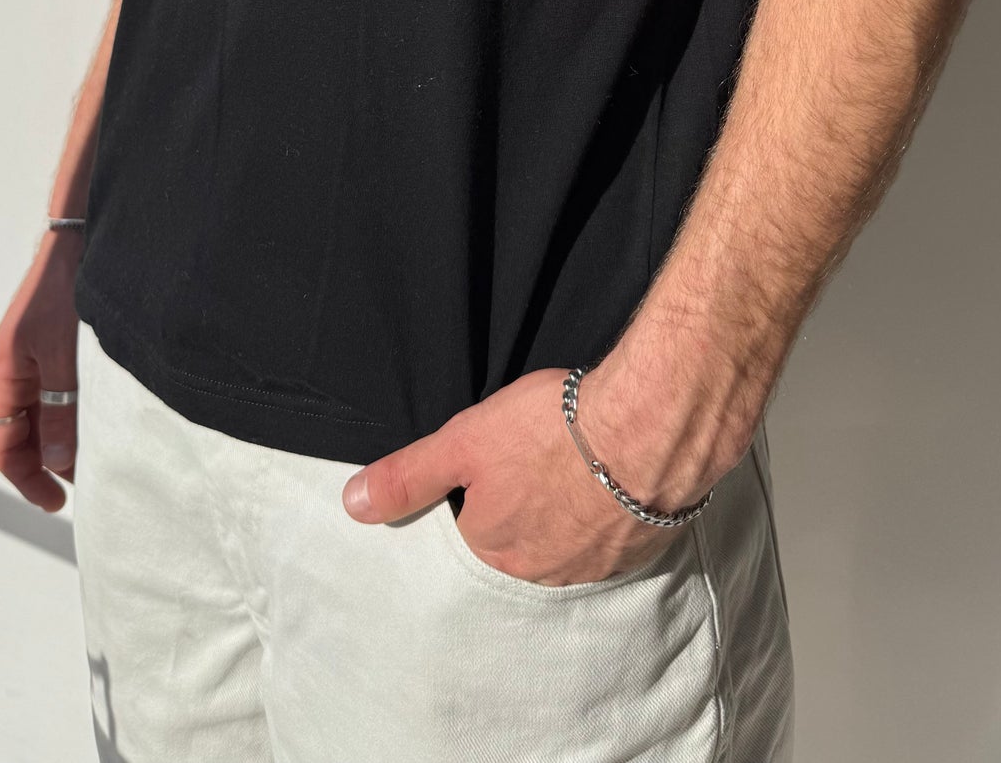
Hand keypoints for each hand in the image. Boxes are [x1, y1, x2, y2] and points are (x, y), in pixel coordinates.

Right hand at [0, 230, 81, 510]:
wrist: (77, 241)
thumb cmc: (65, 292)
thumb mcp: (64, 356)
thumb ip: (61, 409)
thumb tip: (60, 462)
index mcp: (2, 374)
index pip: (2, 445)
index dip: (26, 479)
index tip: (55, 503)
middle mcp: (11, 371)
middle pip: (19, 435)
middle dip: (45, 466)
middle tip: (80, 489)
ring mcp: (30, 359)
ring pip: (38, 416)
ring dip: (60, 441)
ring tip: (92, 461)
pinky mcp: (51, 347)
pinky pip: (54, 394)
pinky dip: (70, 414)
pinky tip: (95, 422)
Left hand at [341, 366, 708, 586]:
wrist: (649, 427)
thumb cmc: (554, 429)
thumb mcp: (463, 441)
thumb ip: (408, 476)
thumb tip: (351, 505)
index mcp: (494, 549)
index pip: (472, 525)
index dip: (483, 485)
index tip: (501, 455)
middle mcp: (541, 572)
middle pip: (519, 538)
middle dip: (525, 502)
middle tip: (541, 454)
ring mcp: (595, 566)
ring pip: (566, 540)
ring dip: (569, 510)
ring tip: (578, 461)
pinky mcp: (640, 550)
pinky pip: (613, 538)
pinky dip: (610, 512)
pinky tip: (614, 476)